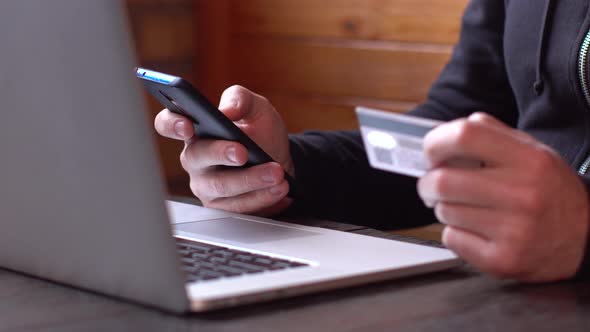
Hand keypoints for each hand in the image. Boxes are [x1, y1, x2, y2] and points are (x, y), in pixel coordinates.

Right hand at [154, 86, 293, 215]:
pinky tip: (280, 189)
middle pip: (196, 158)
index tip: (188, 125)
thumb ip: (240, 99)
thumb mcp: (256, 108)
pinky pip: (239, 207)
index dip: (172, 124)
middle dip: (220, 154)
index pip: (168, 124)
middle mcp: (195, 159)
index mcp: (196, 130)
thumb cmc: (261, 133)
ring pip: (222, 187)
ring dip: (252, 180)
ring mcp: (206, 185)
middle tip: (243, 152)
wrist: (281, 161)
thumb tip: (227, 110)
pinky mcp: (222, 207)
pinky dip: (263, 198)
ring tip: (277, 173)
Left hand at [417, 112, 589, 281]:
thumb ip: (491, 134)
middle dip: (427, 182)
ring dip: (444, 207)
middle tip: (432, 185)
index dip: (436, 143)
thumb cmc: (549, 191)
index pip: (465, 136)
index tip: (432, 153)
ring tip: (465, 208)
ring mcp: (513, 231)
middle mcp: (523, 195)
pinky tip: (475, 229)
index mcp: (529, 160)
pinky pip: (451, 238)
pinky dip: (454, 232)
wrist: (584, 237)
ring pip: (444, 211)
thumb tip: (445, 133)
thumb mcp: (532, 152)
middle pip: (443, 181)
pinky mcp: (502, 260)